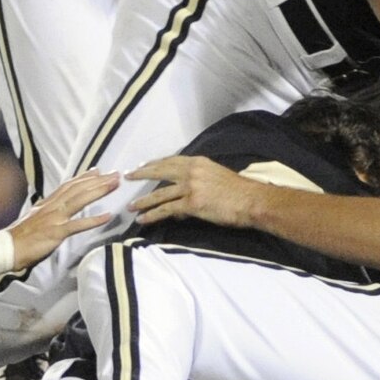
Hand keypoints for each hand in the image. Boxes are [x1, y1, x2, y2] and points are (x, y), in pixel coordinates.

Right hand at [6, 171, 119, 268]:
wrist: (7, 248)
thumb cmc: (20, 237)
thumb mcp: (34, 217)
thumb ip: (47, 211)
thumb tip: (55, 207)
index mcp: (47, 203)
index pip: (68, 186)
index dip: (84, 177)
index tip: (98, 170)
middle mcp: (52, 207)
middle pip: (78, 189)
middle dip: (97, 180)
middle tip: (115, 174)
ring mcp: (54, 218)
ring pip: (80, 200)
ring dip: (99, 191)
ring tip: (114, 185)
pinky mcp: (56, 232)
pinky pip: (77, 225)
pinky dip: (93, 220)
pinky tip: (107, 216)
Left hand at [129, 155, 262, 229]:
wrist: (251, 200)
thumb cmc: (240, 192)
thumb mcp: (217, 177)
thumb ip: (199, 181)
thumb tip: (184, 197)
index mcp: (199, 162)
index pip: (171, 160)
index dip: (155, 163)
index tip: (143, 165)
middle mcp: (192, 171)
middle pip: (160, 171)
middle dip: (142, 174)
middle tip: (128, 176)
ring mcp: (190, 187)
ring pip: (160, 193)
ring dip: (143, 201)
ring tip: (131, 206)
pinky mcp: (191, 203)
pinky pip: (166, 209)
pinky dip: (152, 215)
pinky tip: (143, 219)